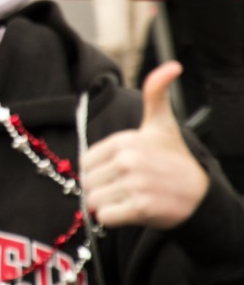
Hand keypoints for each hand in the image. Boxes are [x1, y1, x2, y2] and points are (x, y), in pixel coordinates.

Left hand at [81, 62, 208, 229]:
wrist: (199, 196)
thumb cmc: (173, 159)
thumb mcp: (162, 125)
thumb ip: (156, 95)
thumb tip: (172, 65)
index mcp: (125, 141)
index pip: (85, 163)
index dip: (98, 171)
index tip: (119, 171)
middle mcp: (128, 160)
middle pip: (88, 183)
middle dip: (102, 188)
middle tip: (127, 186)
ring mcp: (136, 185)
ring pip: (94, 201)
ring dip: (108, 205)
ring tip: (130, 197)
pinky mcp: (141, 208)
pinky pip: (105, 217)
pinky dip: (114, 218)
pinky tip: (132, 210)